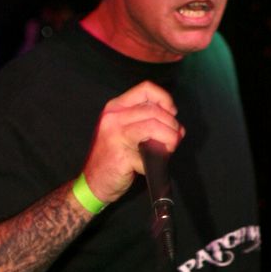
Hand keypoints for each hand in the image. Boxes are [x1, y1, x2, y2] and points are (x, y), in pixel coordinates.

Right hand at [82, 81, 183, 203]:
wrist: (92, 182)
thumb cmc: (112, 157)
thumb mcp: (125, 131)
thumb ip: (148, 123)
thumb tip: (178, 128)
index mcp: (115, 108)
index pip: (146, 89)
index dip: (165, 99)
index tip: (172, 114)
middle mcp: (114, 118)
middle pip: (154, 110)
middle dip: (172, 125)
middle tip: (174, 139)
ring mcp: (116, 136)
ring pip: (154, 127)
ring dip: (170, 139)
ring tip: (168, 150)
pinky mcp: (122, 156)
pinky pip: (150, 154)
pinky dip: (157, 161)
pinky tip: (149, 166)